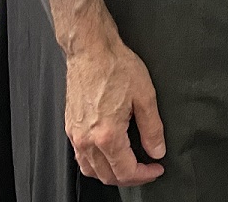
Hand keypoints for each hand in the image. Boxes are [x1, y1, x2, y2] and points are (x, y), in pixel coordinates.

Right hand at [63, 39, 165, 185]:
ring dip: (110, 174)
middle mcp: (87, 140)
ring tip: (129, 164)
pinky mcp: (70, 127)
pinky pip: (81, 157)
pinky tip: (108, 153)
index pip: (126, 171)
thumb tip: (157, 151)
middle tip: (146, 169)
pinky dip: (95, 163)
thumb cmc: (116, 66)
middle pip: (107, 176)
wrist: (90, 50)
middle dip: (129, 178)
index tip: (157, 168)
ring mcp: (75, 135)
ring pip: (91, 170)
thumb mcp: (145, 95)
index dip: (145, 175)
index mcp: (107, 135)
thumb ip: (152, 128)